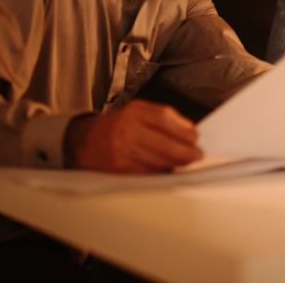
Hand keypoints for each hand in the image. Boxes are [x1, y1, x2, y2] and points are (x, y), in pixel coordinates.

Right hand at [65, 99, 202, 172]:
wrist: (87, 139)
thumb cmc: (119, 125)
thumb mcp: (141, 112)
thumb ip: (166, 118)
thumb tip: (190, 131)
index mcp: (135, 112)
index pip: (164, 119)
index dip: (183, 130)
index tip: (196, 137)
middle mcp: (127, 129)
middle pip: (163, 143)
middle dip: (185, 151)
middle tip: (197, 154)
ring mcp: (122, 150)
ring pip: (157, 160)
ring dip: (176, 163)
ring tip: (186, 161)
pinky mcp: (120, 167)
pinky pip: (147, 172)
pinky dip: (161, 171)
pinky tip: (169, 168)